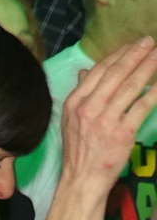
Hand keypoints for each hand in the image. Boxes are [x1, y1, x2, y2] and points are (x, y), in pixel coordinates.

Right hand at [60, 37, 156, 191]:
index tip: (132, 45)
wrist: (82, 179)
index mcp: (74, 103)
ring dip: (148, 67)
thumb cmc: (79, 150)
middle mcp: (88, 109)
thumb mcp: (71, 120)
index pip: (98, 72)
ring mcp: (105, 120)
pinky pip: (143, 106)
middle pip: (116, 75)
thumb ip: (81, 94)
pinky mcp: (123, 132)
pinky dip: (155, 91)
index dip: (117, 55)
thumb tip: (86, 72)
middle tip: (149, 41)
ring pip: (131, 86)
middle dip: (135, 55)